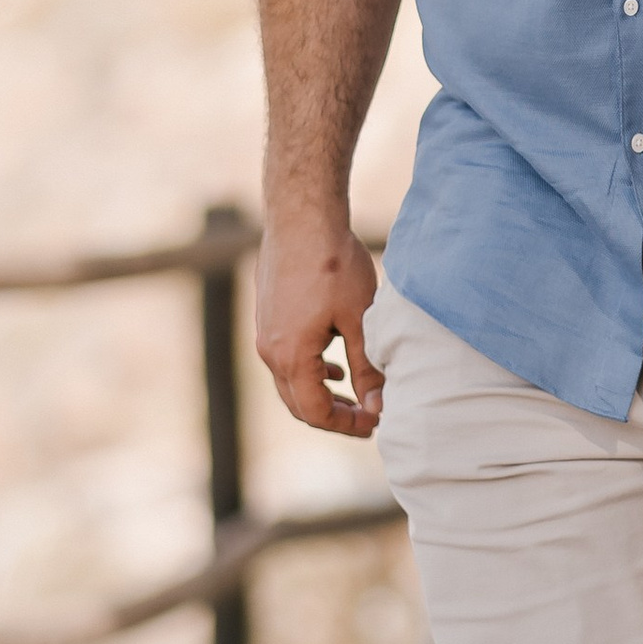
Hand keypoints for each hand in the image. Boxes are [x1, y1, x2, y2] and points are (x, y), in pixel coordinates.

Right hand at [254, 200, 384, 433]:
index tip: (376, 421)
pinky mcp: (267, 318)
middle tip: (369, 415)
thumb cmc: (333, 264)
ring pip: (291, 383)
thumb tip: (378, 406)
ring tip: (356, 394)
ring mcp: (264, 334)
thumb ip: (368, 367)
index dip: (347, 425)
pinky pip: (285, 360)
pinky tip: (334, 364)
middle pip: (299, 405)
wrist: (301, 218)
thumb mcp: (360, 319)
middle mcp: (270, 351)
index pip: (315, 413)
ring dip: (321, 394)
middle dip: (334, 415)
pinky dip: (310, 372)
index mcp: (292, 357)